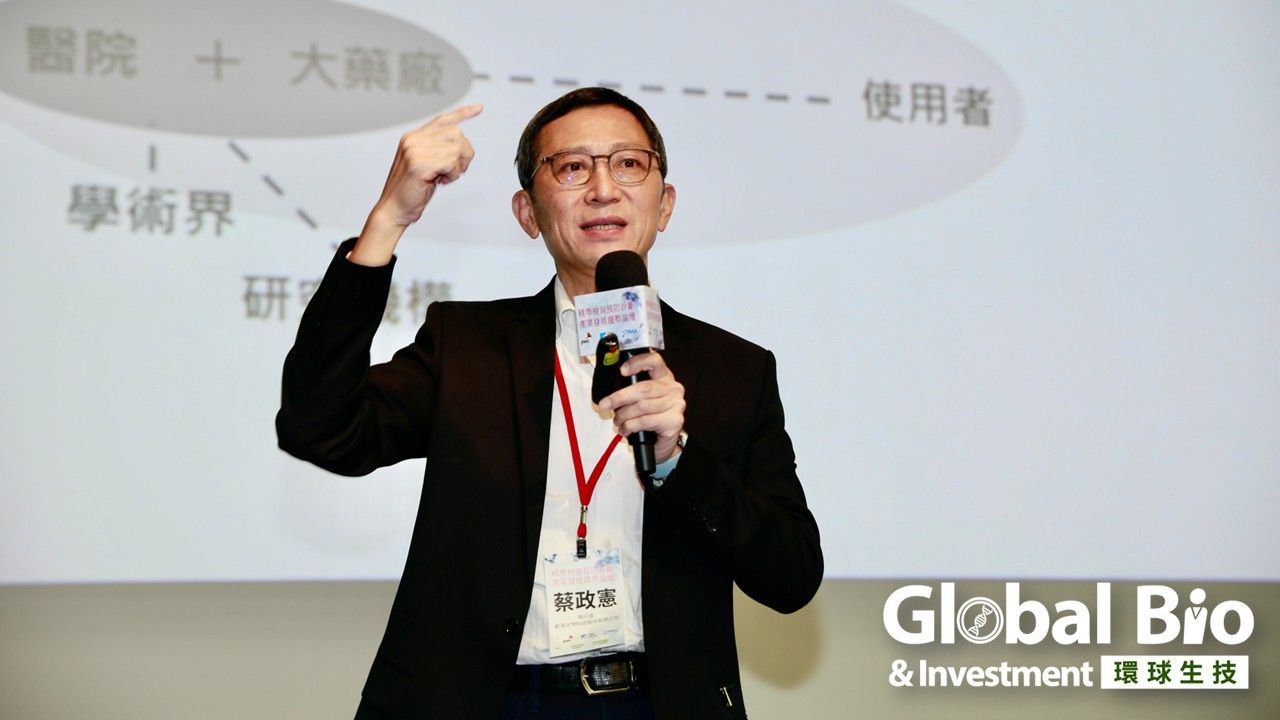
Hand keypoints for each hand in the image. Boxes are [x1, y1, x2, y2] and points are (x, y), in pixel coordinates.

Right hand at [352, 103, 482, 264]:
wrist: (393, 210)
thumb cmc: (411, 192)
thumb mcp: (426, 166)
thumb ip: (438, 151)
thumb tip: (461, 144)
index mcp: (413, 138)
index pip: (443, 120)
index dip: (462, 113)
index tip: (479, 108)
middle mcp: (412, 139)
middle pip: (456, 135)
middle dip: (464, 155)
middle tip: (454, 173)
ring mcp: (414, 150)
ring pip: (456, 150)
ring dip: (457, 168)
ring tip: (443, 178)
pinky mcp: (418, 164)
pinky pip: (451, 163)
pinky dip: (452, 175)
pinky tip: (440, 182)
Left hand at [598, 351, 685, 463]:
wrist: (663, 442)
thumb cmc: (651, 419)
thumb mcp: (642, 400)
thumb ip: (632, 391)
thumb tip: (610, 395)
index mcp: (664, 377)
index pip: (654, 361)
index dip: (638, 363)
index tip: (622, 370)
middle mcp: (673, 388)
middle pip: (644, 388)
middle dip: (620, 397)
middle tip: (606, 404)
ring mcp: (676, 404)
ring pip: (642, 406)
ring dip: (624, 415)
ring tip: (618, 420)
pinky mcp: (674, 421)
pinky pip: (645, 421)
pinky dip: (631, 426)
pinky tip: (626, 429)